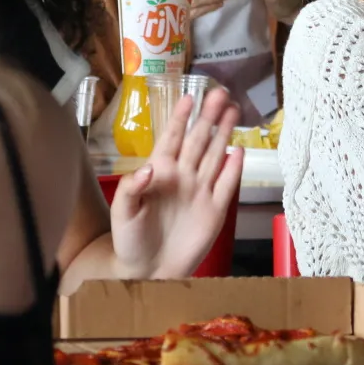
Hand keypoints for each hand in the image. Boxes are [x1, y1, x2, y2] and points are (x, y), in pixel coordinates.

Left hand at [108, 87, 243, 278]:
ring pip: (215, 156)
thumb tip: (150, 167)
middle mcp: (183, 177)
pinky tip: (241, 151)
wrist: (148, 271)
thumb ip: (132, 188)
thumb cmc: (129, 239)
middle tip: (221, 93)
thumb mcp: (122, 212)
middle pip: (199, 140)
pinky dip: (234, 169)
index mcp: (159, 172)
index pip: (172, 138)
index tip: (189, 96)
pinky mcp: (215, 211)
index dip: (180, 118)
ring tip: (234, 110)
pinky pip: (227, 186)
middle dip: (209, 117)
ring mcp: (201, 192)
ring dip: (224, 134)